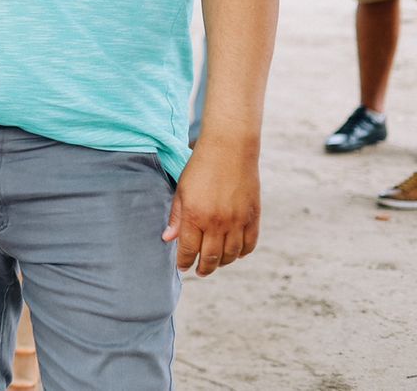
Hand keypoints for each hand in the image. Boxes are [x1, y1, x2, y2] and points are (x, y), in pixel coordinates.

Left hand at [161, 136, 259, 276]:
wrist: (230, 149)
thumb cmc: (201, 167)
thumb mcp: (182, 190)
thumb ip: (177, 217)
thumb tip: (168, 239)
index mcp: (195, 216)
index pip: (188, 250)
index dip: (185, 262)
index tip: (182, 267)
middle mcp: (217, 223)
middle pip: (211, 257)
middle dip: (203, 268)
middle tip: (199, 271)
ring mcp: (237, 221)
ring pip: (231, 255)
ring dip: (222, 263)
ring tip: (215, 263)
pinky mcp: (253, 217)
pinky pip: (249, 245)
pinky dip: (242, 253)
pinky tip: (235, 254)